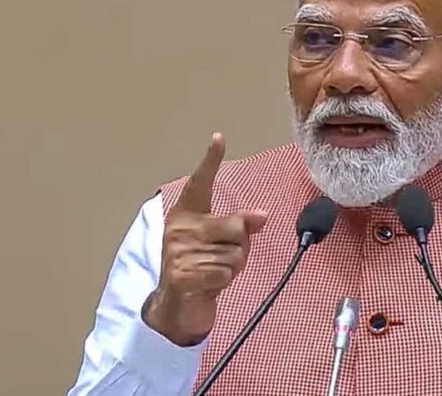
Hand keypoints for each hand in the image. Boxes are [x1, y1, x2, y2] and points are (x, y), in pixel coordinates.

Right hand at [143, 133, 267, 345]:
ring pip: (235, 254)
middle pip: (237, 226)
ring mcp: (178, 251)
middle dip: (241, 245)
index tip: (219, 138)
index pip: (200, 183)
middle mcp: (180, 228)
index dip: (210, 160)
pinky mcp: (182, 275)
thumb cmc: (202, 266)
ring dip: (233, 267)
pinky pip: (226, 273)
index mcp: (187, 213)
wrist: (177, 304)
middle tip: (224, 257)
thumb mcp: (221, 242)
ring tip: (214, 272)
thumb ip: (241, 226)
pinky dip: (224, 282)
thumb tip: (263, 216)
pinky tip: (209, 285)